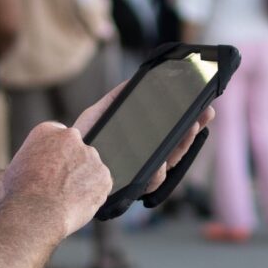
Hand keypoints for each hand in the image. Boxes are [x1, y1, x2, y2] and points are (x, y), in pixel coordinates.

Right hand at [2, 121, 111, 236]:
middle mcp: (71, 137)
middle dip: (71, 164)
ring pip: (89, 167)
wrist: (36, 212)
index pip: (57, 134)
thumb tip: (40, 168)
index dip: (56, 152)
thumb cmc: (20, 194)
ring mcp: (90, 155)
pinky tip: (77, 204)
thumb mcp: (16, 167)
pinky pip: (101, 184)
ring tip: (66, 199)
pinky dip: (93, 194)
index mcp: (46, 131)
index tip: (54, 165)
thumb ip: (34, 160)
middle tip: (61, 184)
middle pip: (76, 149)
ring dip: (83, 179)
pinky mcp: (103, 175)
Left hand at [74, 81, 215, 197]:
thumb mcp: (101, 114)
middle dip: (193, 131)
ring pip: (168, 167)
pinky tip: (159, 162)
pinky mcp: (129, 187)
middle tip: (206, 113)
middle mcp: (144, 162)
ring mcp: (138, 176)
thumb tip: (135, 80)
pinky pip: (150, 182)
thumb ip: (118, 99)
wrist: (60, 163)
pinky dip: (157, 173)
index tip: (207, 109)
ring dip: (181, 148)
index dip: (192, 125)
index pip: (174, 137)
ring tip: (188, 129)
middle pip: (177, 150)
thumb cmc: (81, 140)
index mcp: (143, 145)